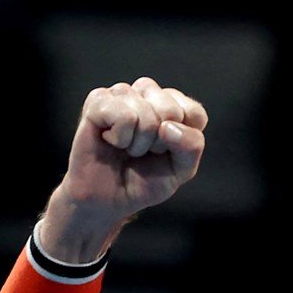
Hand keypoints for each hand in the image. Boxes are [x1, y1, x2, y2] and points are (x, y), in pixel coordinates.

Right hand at [37, 76, 206, 260]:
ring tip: (125, 147)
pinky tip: (110, 140)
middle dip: (158, 143)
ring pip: (146, 114)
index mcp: (172, 105)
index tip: (165, 153)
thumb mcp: (181, 170)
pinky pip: (124, 116)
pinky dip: (120, 138)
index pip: (194, 113)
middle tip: (142, 151)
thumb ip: (191, 146)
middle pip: (171, 110)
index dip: (182, 143)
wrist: (106, 200)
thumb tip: (168, 126)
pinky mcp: (98, 99)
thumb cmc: (142, 180)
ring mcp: (122, 93)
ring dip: (137, 144)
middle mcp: (148, 93)